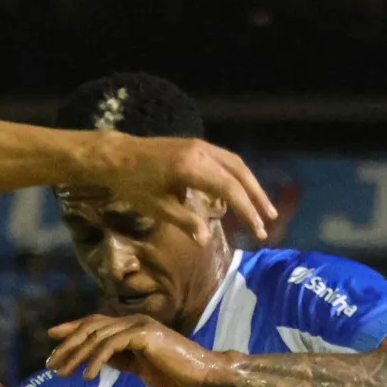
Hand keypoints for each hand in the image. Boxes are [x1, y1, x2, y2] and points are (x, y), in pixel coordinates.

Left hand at [44, 314, 232, 386]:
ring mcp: (139, 326)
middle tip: (50, 362)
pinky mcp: (144, 336)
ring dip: (76, 355)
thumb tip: (98, 360)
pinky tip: (87, 376)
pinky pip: (112, 346)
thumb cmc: (177, 374)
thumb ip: (121, 360)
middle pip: (90, 328)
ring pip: (97, 336)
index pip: (95, 324)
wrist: (204, 376)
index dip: (71, 329)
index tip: (51, 338)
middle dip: (67, 344)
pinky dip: (97, 360)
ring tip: (61, 372)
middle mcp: (133, 321)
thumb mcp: (140, 368)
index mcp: (131, 328)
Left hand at [104, 137, 276, 240]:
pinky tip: (238, 193)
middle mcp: (202, 152)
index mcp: (193, 167)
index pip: (230, 190)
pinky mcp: (196, 146)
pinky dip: (236, 176)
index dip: (247, 211)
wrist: (117, 156)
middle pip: (240, 174)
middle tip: (270, 220)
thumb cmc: (133, 184)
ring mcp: (200, 146)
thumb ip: (185, 221)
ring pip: (235, 164)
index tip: (258, 230)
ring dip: (251, 185)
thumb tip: (206, 240)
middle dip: (257, 198)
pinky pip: (225, 160)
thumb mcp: (157, 208)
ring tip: (262, 207)